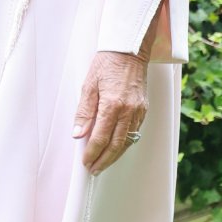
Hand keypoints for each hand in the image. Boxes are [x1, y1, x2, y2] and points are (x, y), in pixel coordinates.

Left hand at [72, 49, 147, 173]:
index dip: (93, 152)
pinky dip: (125, 143)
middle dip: (104, 160)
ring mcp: (139, 110)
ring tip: (103, 163)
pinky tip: (116, 148)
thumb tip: (78, 134)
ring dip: (115, 155)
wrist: (129, 50)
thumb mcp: (88, 86)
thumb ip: (84, 112)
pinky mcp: (144, 109)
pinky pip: (135, 132)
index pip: (101, 137)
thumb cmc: (106, 64)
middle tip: (94, 170)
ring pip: (128, 140)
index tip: (85, 162)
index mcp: (112, 104)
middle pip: (116, 144)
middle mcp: (129, 110)